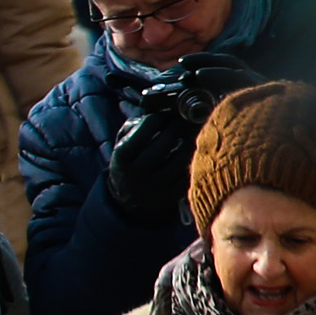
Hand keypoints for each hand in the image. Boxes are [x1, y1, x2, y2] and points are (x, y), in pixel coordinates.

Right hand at [100, 103, 200, 226]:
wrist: (128, 201)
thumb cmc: (129, 164)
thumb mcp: (121, 145)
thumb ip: (133, 126)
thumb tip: (158, 113)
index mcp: (122, 157)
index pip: (144, 131)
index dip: (157, 118)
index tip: (163, 115)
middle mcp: (136, 173)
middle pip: (166, 143)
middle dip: (177, 127)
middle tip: (183, 120)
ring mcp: (154, 187)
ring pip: (182, 159)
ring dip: (190, 143)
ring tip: (191, 135)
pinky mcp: (170, 197)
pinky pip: (189, 174)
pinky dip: (193, 161)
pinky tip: (192, 154)